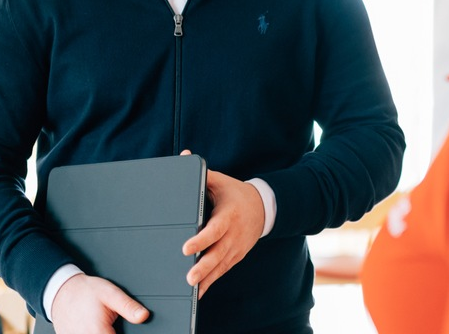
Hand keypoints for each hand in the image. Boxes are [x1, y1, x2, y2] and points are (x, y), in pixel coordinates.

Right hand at [50, 273, 148, 333]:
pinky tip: (93, 327)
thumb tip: (143, 316)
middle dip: (111, 332)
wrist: (61, 290)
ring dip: (103, 333)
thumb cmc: (85, 291)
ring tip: (100, 323)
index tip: (119, 328)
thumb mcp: (111, 293)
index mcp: (98, 331)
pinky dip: (91, 333)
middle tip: (110, 324)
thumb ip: (128, 306)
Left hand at [181, 163, 264, 297]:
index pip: (214, 229)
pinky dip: (211, 282)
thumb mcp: (221, 181)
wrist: (264, 208)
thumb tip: (184, 156)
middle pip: (218, 253)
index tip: (186, 247)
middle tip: (189, 278)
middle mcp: (233, 234)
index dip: (201, 239)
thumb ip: (203, 174)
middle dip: (203, 267)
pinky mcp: (235, 256)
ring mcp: (236, 248)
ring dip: (207, 278)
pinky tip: (198, 294)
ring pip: (220, 266)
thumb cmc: (235, 194)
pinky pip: (222, 271)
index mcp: (228, 215)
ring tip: (191, 289)